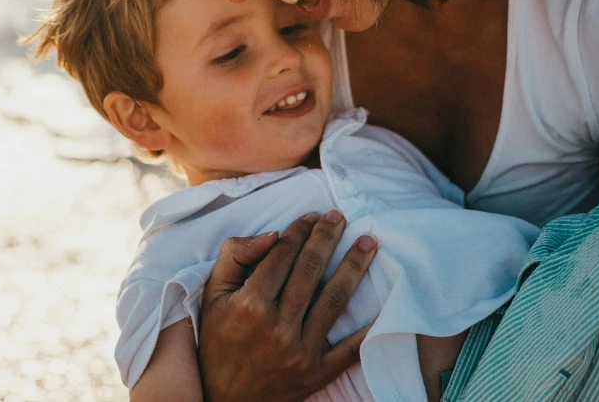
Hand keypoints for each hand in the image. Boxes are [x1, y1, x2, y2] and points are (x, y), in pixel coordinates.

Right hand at [198, 210, 377, 401]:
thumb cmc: (218, 341)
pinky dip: (370, 328)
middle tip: (340, 217)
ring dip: (354, 266)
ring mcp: (300, 352)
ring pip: (334, 299)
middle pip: (311, 270)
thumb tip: (273, 234)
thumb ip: (235, 256)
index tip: (311, 216)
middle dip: (327, 237)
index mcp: (250, 305)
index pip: (283, 255)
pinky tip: (385, 303)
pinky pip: (351, 349)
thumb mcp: (213, 296)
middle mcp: (277, 327)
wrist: (224, 399)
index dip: (299, 230)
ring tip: (369, 242)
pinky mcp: (317, 373)